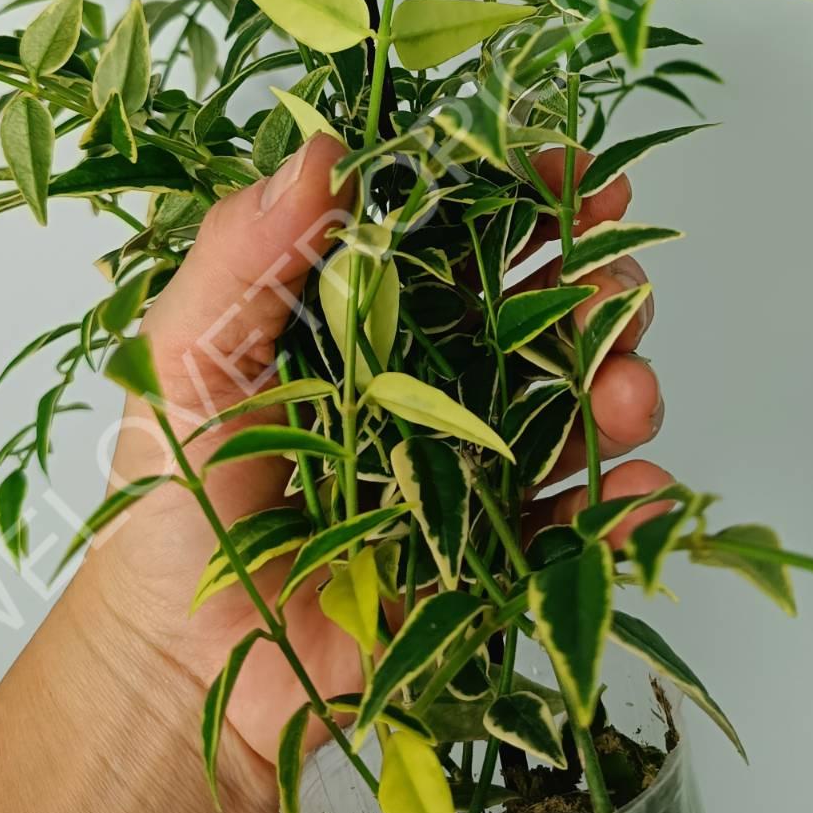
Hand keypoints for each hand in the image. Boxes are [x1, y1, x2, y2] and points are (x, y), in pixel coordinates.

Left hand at [86, 134, 671, 773]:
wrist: (179, 663)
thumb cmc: (172, 497)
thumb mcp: (185, 355)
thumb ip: (245, 251)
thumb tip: (324, 149)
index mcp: (369, 316)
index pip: (463, 235)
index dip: (525, 196)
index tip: (577, 170)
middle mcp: (433, 381)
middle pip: (541, 314)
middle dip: (595, 289)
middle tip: (611, 286)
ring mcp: (472, 469)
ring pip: (575, 408)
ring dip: (619, 385)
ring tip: (625, 389)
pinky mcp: (493, 558)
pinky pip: (578, 524)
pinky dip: (627, 504)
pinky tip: (641, 489)